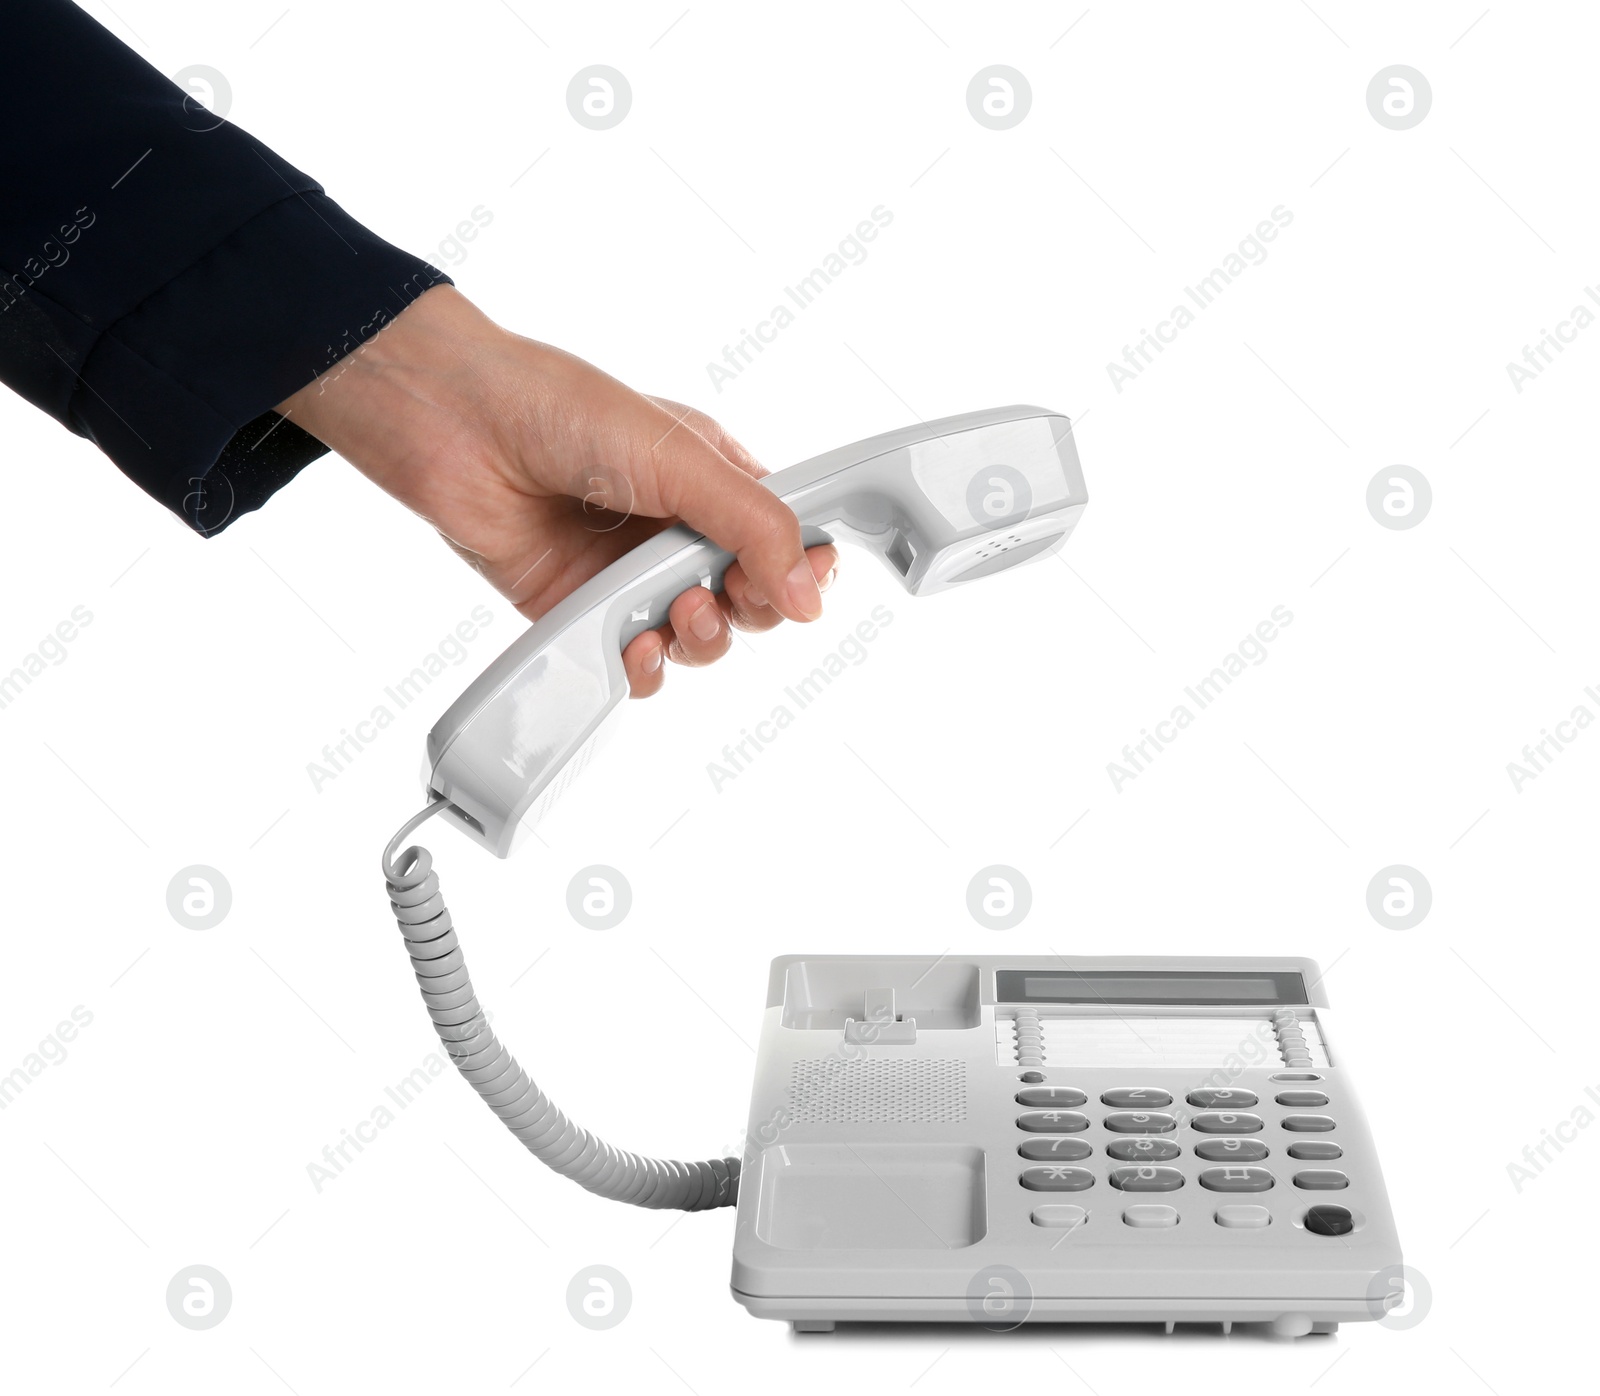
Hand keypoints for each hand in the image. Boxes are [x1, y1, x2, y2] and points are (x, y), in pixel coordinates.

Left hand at [277, 284, 836, 696]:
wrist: (457, 429)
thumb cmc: (561, 409)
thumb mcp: (679, 456)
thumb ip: (754, 524)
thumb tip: (808, 590)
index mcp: (713, 479)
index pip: (785, 539)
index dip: (803, 565)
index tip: (807, 577)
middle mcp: (677, 531)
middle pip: (750, 600)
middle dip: (751, 608)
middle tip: (724, 592)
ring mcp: (631, 574)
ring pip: (699, 639)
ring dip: (701, 640)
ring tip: (677, 614)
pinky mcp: (584, 611)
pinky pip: (635, 664)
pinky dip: (645, 669)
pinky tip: (634, 646)